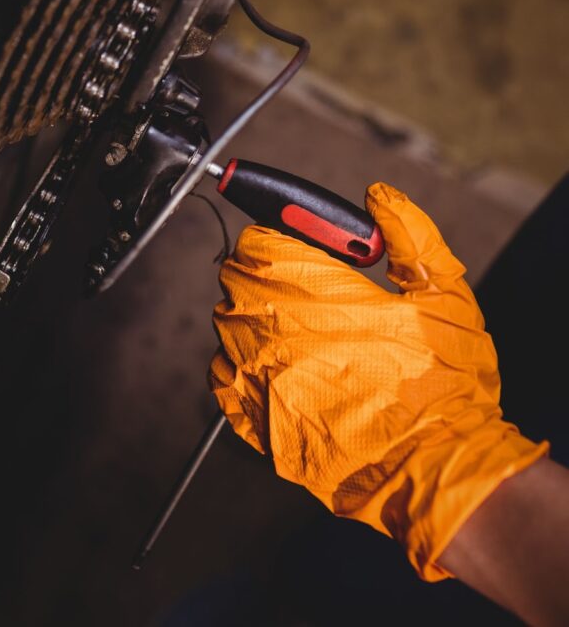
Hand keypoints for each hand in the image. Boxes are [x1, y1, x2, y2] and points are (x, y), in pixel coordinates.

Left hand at [210, 182, 546, 580]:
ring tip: (297, 322)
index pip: (259, 244)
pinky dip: (240, 362)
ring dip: (252, 312)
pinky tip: (277, 363)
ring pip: (226, 326)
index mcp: (319, 299)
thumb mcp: (443, 296)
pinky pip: (223, 379)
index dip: (276, 234)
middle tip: (301, 276)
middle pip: (235, 279)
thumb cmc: (446, 386)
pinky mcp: (258, 427)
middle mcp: (276, 338)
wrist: (437, 473)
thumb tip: (378, 196)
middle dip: (262, 267)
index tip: (298, 240)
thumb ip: (410, 236)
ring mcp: (261, 386)